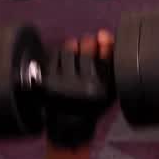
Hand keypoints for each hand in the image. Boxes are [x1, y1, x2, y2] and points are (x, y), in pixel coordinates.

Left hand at [44, 31, 114, 149]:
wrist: (70, 124)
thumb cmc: (91, 103)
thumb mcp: (108, 87)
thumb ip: (110, 61)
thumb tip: (104, 34)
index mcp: (101, 86)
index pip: (104, 53)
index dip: (103, 42)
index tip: (101, 38)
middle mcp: (83, 85)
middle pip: (86, 49)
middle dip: (88, 43)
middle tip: (87, 44)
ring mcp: (64, 83)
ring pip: (69, 50)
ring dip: (73, 47)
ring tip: (75, 51)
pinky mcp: (48, 82)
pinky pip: (54, 57)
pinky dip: (59, 53)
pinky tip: (63, 58)